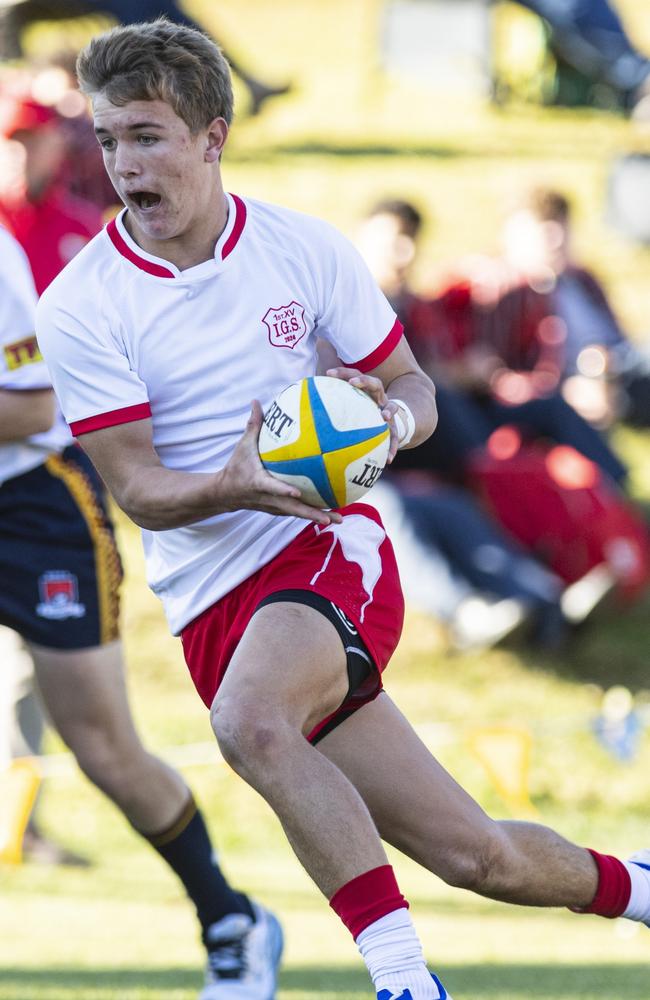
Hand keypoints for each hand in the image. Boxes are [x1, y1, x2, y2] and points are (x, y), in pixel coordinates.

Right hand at [217, 400, 341, 523]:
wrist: (226, 494)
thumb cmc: (236, 468)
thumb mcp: (242, 447)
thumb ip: (253, 426)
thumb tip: (256, 402)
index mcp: (259, 483)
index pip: (273, 488)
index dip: (284, 490)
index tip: (297, 491)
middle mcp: (270, 499)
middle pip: (294, 509)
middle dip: (313, 515)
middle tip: (333, 518)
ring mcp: (275, 507)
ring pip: (299, 513)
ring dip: (318, 517)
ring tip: (339, 518)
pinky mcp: (278, 510)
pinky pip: (298, 511)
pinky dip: (313, 512)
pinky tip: (330, 511)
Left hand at [326, 366, 399, 461]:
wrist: (383, 423)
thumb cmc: (358, 415)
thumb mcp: (347, 410)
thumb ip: (329, 410)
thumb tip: (302, 416)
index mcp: (364, 390)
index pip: (353, 375)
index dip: (342, 372)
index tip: (329, 373)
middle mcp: (377, 396)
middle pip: (375, 383)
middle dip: (364, 381)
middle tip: (353, 382)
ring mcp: (387, 410)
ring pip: (392, 406)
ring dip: (389, 410)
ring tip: (385, 417)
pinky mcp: (394, 426)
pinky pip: (395, 436)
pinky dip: (393, 447)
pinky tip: (388, 459)